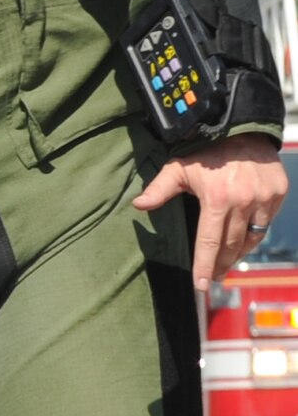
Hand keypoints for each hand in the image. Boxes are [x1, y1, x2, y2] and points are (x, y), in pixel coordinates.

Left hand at [134, 135, 287, 288]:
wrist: (244, 129)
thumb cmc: (207, 151)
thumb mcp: (179, 167)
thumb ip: (160, 189)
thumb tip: (138, 205)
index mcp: (216, 198)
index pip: (209, 242)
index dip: (204, 266)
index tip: (200, 286)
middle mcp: (243, 202)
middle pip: (231, 246)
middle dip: (220, 265)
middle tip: (212, 277)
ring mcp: (264, 199)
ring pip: (251, 239)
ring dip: (238, 255)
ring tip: (226, 265)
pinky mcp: (278, 194)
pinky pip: (265, 224)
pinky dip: (254, 235)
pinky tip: (242, 243)